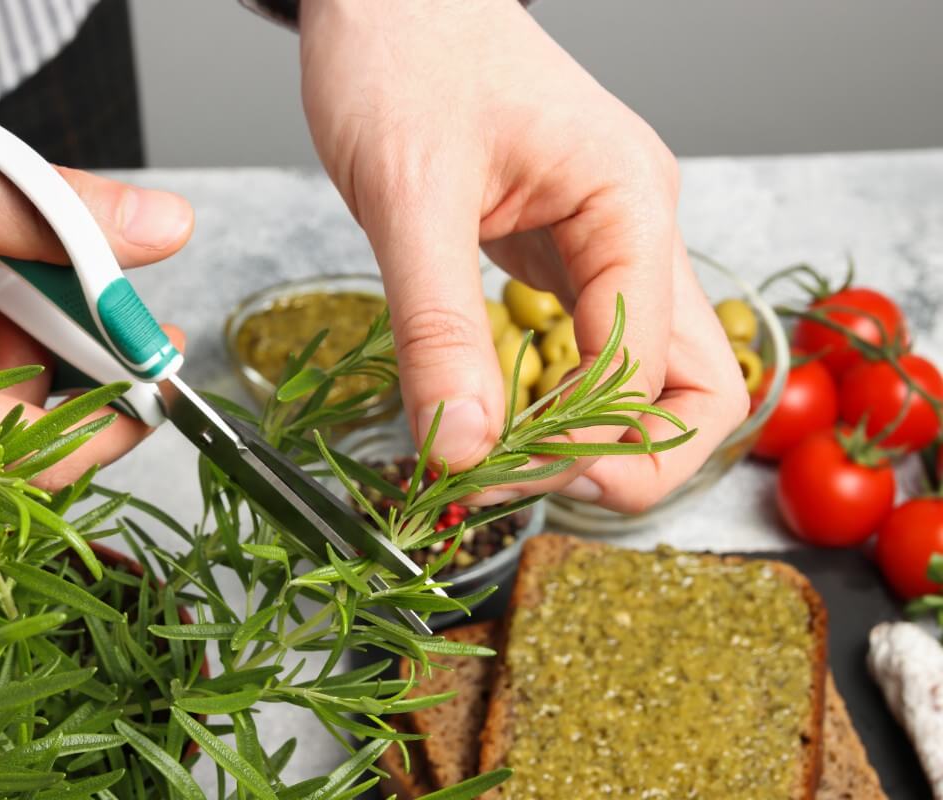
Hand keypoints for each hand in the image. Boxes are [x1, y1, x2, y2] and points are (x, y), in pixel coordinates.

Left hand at [300, 0, 746, 510]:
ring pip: (645, 381)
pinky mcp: (565, 257)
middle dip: (621, 461)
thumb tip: (462, 448)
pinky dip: (548, 401)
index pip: (650, 373)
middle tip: (518, 482)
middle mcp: (639, 233)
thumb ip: (438, 328)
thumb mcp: (409, 197)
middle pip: (692, 392)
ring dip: (585, 439)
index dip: (577, 445)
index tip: (484, 471)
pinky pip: (586, 352)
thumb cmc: (404, 57)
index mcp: (631, 206)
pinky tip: (487, 413)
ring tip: (494, 458)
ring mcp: (609, 248)